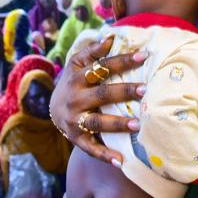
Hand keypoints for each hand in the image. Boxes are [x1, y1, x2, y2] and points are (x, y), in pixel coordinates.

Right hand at [48, 36, 147, 165]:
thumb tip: (111, 37)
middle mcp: (76, 98)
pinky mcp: (75, 137)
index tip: (144, 56)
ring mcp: (75, 119)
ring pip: (98, 122)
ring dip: (117, 124)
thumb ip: (93, 51)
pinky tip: (121, 161)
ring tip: (137, 124)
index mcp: (78, 76)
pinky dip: (105, 155)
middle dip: (124, 92)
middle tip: (146, 90)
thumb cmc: (74, 82)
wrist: (52, 108)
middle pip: (103, 94)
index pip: (102, 66)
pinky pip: (90, 148)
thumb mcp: (77, 63)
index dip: (122, 60)